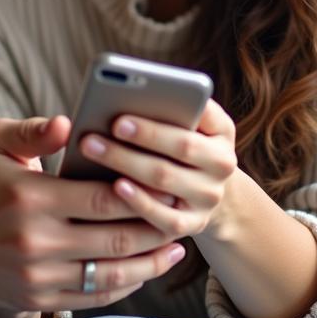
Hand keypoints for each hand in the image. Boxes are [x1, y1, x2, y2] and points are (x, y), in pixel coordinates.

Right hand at [0, 116, 186, 311]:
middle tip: (181, 213)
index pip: (100, 196)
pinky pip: (90, 296)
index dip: (138, 190)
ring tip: (174, 249)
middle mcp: (34, 240)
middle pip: (114, 238)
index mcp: (29, 196)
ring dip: (148, 263)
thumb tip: (70, 121)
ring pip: (109, 274)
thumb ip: (34, 131)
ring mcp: (35, 274)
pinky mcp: (33, 298)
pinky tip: (140, 271)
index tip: (165, 181)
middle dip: (154, 227)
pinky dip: (121, 286)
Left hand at [79, 99, 237, 242]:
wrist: (206, 187)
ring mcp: (209, 197)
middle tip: (104, 127)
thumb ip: (171, 104)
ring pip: (166, 179)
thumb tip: (128, 93)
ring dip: (127, 163)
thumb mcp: (190, 120)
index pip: (199, 116)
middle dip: (142, 135)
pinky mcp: (193, 224)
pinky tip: (116, 187)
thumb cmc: (181, 140)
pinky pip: (166, 218)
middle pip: (181, 147)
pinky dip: (141, 202)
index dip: (162, 114)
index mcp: (221, 131)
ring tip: (94, 149)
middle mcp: (222, 164)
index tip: (123, 113)